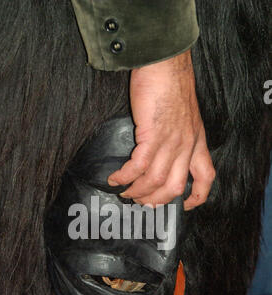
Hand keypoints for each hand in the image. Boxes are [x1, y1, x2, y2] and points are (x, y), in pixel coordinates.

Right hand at [107, 50, 214, 208]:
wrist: (165, 63)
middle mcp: (186, 146)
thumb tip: (164, 151)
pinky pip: (138, 166)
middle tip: (140, 202)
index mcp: (197, 142)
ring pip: (154, 181)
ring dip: (136, 191)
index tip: (184, 206)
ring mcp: (171, 142)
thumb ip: (181, 136)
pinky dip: (124, 176)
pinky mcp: (152, 135)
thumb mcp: (187, 115)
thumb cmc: (171, 84)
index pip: (206, 177)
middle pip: (174, 188)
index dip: (197, 197)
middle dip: (155, 201)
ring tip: (123, 191)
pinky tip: (115, 178)